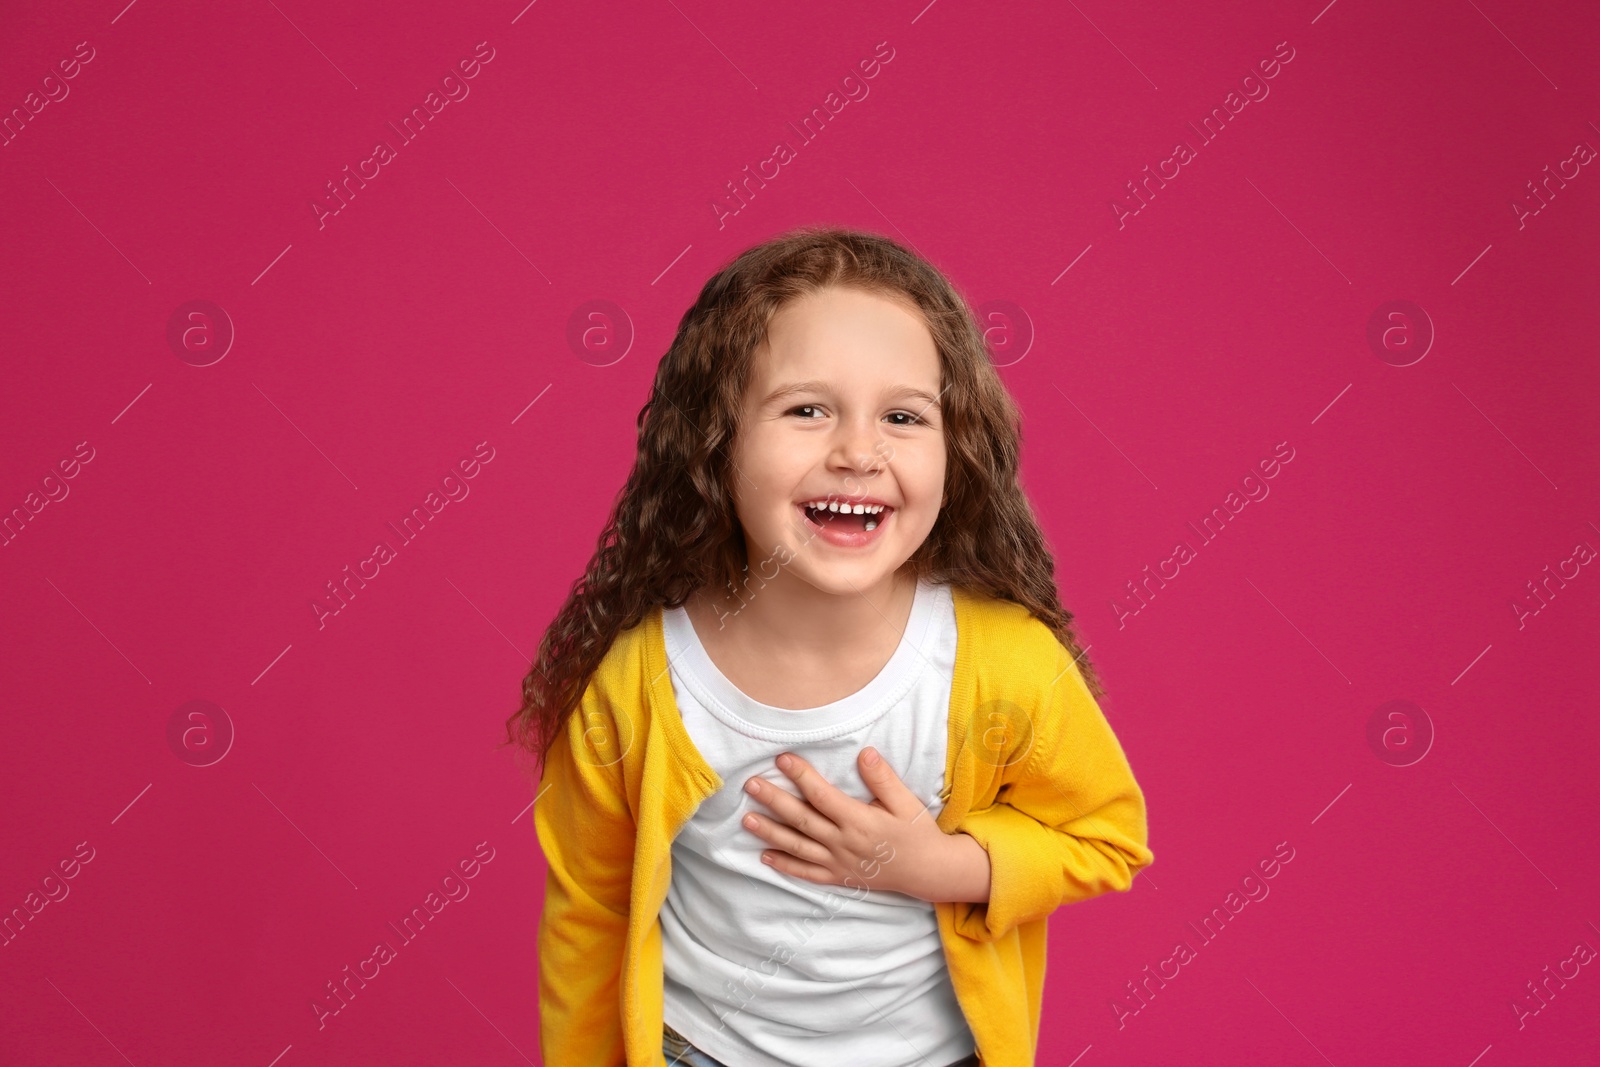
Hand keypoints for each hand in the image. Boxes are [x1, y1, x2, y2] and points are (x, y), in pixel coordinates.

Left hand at [740, 748, 991, 903]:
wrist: (928, 872)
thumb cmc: (917, 833)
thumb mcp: (907, 803)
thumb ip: (884, 779)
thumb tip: (864, 754)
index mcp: (859, 821)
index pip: (822, 796)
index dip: (801, 776)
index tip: (782, 759)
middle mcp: (843, 843)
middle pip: (802, 820)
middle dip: (775, 801)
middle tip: (751, 785)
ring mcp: (838, 862)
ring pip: (798, 847)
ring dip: (771, 833)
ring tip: (747, 819)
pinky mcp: (838, 877)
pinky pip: (807, 873)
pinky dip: (785, 866)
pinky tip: (764, 856)